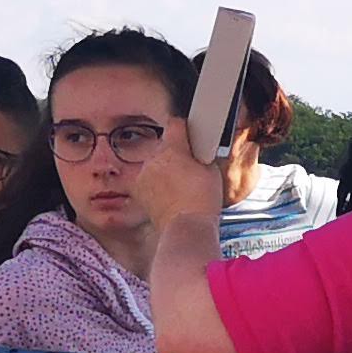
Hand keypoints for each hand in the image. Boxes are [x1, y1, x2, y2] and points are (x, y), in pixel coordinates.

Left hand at [131, 140, 227, 255]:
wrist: (186, 228)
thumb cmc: (202, 202)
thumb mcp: (211, 171)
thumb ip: (201, 155)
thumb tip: (199, 151)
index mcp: (173, 149)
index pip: (175, 124)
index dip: (184, 129)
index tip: (189, 134)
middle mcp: (154, 159)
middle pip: (165, 147)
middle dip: (176, 155)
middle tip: (190, 169)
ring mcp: (144, 175)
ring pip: (155, 164)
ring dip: (165, 170)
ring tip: (181, 187)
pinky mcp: (139, 191)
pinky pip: (148, 180)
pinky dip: (156, 185)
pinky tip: (170, 196)